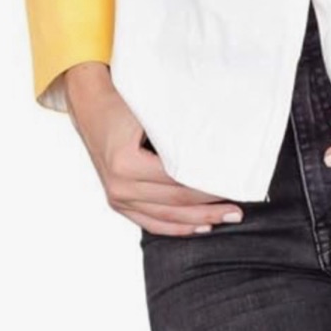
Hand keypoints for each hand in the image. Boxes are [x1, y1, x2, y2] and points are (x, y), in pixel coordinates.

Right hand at [63, 62, 243, 235]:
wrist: (91, 106)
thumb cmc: (124, 102)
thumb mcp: (151, 111)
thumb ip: (179, 132)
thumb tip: (219, 144)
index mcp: (126, 164)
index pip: (178, 182)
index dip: (207, 186)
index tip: (233, 184)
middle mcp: (118, 186)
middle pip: (174, 204)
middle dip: (209, 207)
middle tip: (239, 208)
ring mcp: (116, 197)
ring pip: (165, 218)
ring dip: (198, 221)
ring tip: (227, 218)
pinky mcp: (117, 202)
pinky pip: (150, 222)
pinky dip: (177, 227)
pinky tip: (200, 227)